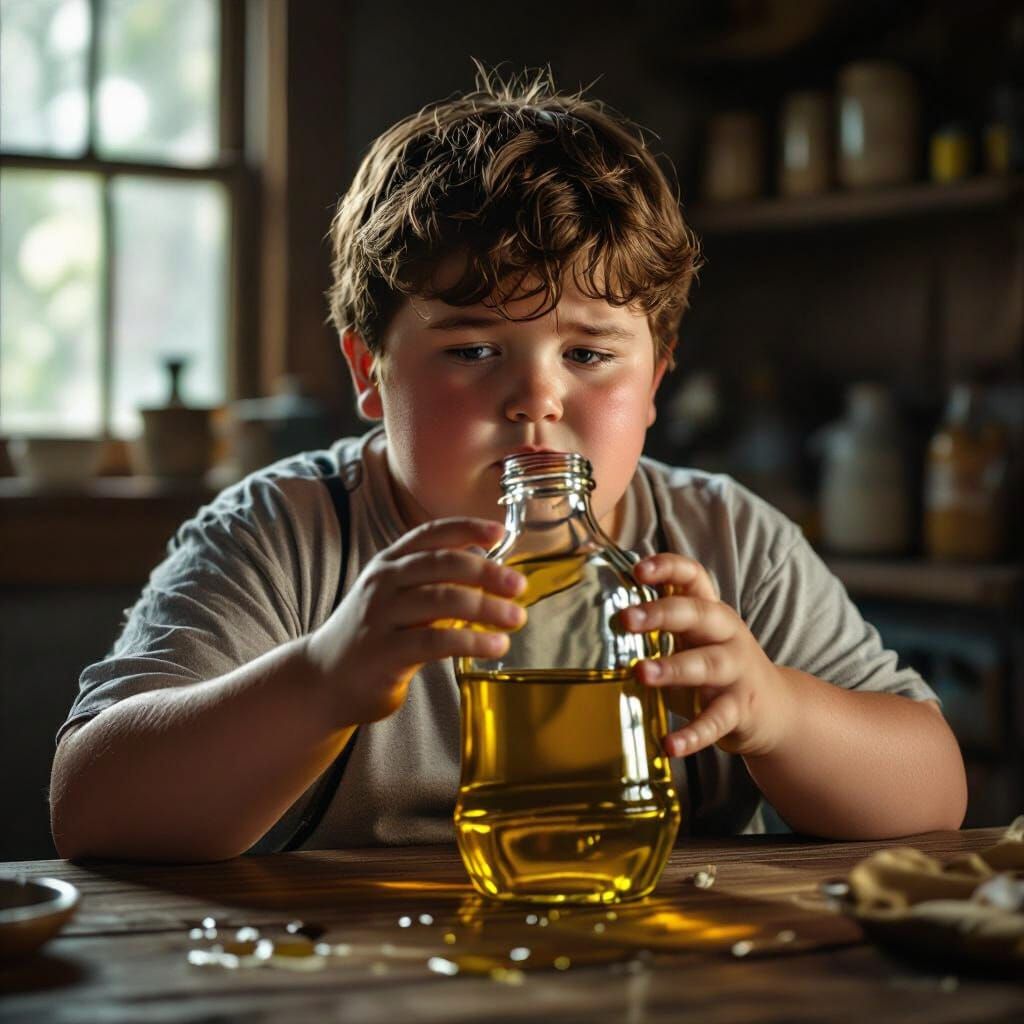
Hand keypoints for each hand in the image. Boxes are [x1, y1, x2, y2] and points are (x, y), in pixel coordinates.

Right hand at [304, 518, 525, 725]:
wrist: (322, 679)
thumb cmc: (373, 635)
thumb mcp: (395, 597)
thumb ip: (433, 583)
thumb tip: (491, 573)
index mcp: (389, 563)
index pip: (431, 534)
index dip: (467, 528)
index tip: (499, 532)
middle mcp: (383, 583)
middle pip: (442, 564)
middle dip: (486, 572)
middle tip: (518, 585)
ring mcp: (380, 616)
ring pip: (443, 600)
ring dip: (487, 607)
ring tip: (515, 618)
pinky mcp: (384, 653)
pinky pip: (436, 642)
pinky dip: (472, 642)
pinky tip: (495, 646)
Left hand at [622, 554, 794, 758]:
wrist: (776, 710)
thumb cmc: (717, 670)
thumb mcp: (692, 641)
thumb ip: (658, 630)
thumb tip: (599, 624)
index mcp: (711, 612)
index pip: (693, 577)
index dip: (668, 568)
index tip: (638, 570)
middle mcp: (727, 635)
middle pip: (698, 613)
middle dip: (661, 613)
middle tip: (627, 619)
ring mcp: (737, 671)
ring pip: (707, 664)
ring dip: (673, 668)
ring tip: (642, 673)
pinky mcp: (740, 709)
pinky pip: (716, 721)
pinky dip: (693, 734)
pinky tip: (670, 744)